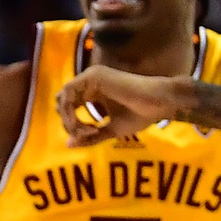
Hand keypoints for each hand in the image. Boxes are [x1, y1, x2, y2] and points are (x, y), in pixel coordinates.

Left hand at [55, 66, 183, 145]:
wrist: (159, 103)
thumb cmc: (140, 115)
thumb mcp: (110, 130)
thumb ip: (90, 136)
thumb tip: (67, 145)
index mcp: (93, 91)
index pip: (69, 107)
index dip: (73, 125)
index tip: (90, 136)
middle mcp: (89, 82)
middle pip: (62, 103)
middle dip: (69, 123)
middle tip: (87, 135)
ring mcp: (90, 76)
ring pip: (63, 99)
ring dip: (71, 120)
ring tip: (90, 132)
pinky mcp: (93, 76)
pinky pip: (68, 95)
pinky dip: (72, 113)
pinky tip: (89, 125)